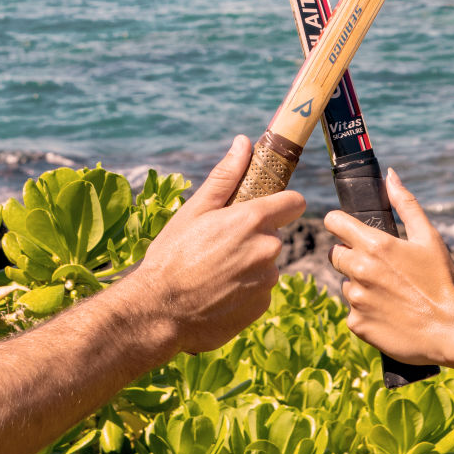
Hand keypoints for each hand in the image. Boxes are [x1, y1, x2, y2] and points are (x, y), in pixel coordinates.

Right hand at [121, 136, 304, 358]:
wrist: (158, 311)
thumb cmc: (172, 255)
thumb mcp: (195, 209)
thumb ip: (226, 176)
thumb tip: (243, 142)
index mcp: (254, 220)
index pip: (294, 202)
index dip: (282, 203)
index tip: (266, 207)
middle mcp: (268, 249)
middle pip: (273, 234)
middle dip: (253, 236)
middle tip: (218, 244)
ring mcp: (266, 280)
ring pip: (265, 263)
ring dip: (248, 264)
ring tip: (213, 271)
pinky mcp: (261, 306)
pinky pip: (259, 289)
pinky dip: (244, 289)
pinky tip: (217, 292)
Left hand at [325, 169, 453, 367]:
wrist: (452, 329)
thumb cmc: (443, 280)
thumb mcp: (429, 237)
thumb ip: (405, 204)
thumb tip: (389, 176)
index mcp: (374, 244)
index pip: (333, 222)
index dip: (340, 224)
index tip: (350, 230)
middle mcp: (359, 270)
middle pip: (336, 254)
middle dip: (352, 256)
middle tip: (382, 267)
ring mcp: (356, 299)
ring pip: (346, 284)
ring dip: (360, 285)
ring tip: (391, 292)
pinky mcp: (356, 324)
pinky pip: (353, 311)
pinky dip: (366, 311)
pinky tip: (390, 313)